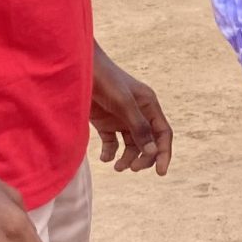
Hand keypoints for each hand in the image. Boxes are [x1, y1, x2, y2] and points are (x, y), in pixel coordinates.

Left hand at [91, 49, 172, 175]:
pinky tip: (105, 157)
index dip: (163, 153)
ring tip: (117, 167)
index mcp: (149, 105)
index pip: (162, 133)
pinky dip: (110, 153)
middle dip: (143, 158)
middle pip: (148, 143)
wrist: (78, 69)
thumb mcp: (124, 104)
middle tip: (132, 168)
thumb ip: (139, 128)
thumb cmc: (105, 80)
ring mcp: (121, 118)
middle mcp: (138, 113)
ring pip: (130, 146)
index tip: (160, 172)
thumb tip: (153, 152)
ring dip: (127, 158)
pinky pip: (112, 143)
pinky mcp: (105, 122)